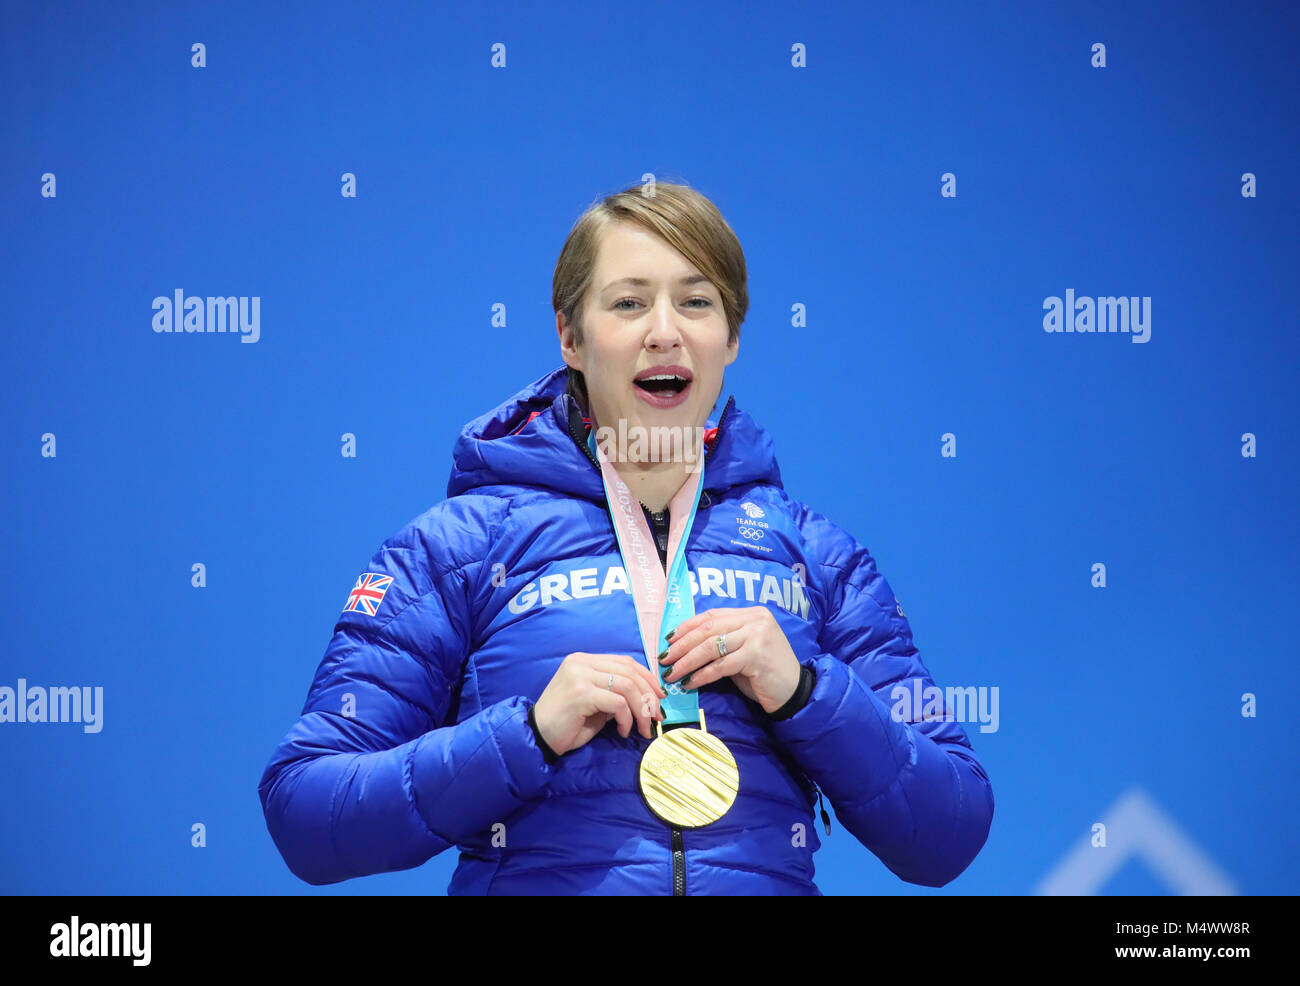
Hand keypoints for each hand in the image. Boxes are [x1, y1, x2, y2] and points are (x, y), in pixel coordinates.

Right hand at [533, 653, 666, 755]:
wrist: (537, 737)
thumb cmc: (566, 724)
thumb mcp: (595, 704)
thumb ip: (615, 694)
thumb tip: (645, 697)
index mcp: (584, 660)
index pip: (625, 661)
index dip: (647, 677)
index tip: (659, 697)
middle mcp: (581, 662)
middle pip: (629, 671)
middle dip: (649, 695)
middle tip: (657, 717)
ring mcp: (580, 675)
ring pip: (627, 686)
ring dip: (641, 709)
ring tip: (642, 728)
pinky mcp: (581, 693)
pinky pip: (617, 703)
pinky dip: (626, 719)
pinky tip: (622, 731)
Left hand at [660, 607, 802, 714]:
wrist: (794, 692)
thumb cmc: (765, 673)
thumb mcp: (743, 651)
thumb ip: (722, 642)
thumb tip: (684, 647)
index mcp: (752, 614)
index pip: (712, 615)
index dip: (687, 627)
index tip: (668, 640)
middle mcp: (755, 619)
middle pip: (708, 629)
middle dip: (682, 645)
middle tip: (665, 659)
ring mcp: (757, 635)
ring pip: (711, 646)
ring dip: (687, 661)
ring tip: (672, 673)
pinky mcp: (757, 655)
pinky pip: (721, 665)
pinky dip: (702, 675)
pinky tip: (690, 683)